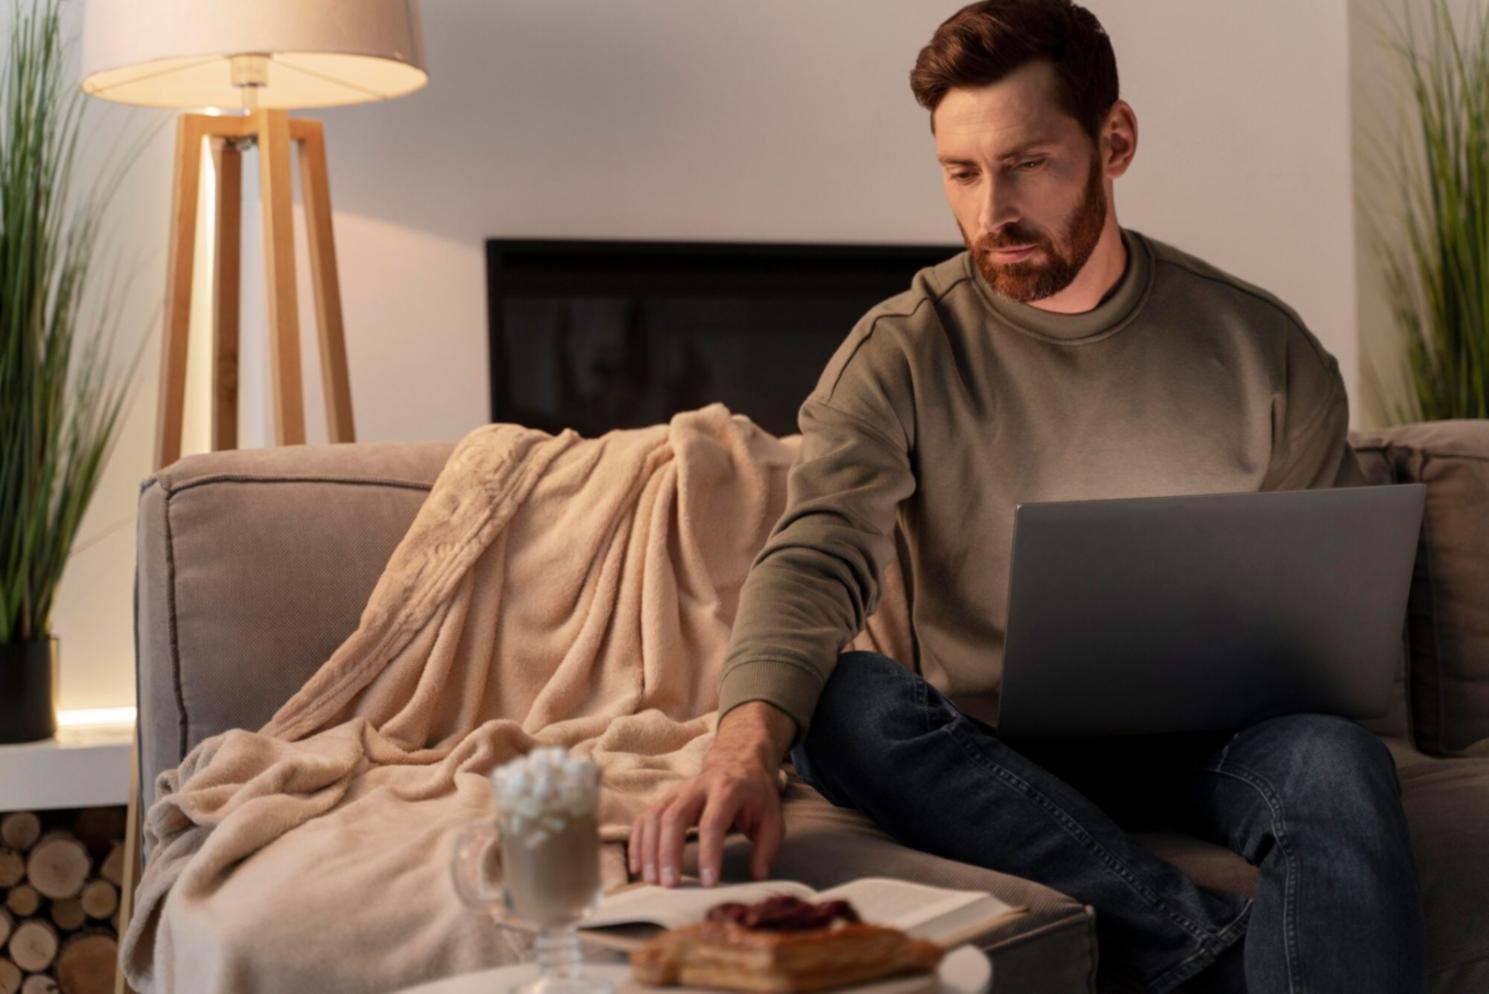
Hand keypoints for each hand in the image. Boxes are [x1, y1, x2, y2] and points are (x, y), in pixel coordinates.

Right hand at [628, 701, 795, 887]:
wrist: (738, 762)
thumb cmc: (755, 795)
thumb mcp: (772, 818)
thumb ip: (767, 847)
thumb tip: (757, 876)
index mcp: (728, 790)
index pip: (712, 822)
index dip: (708, 853)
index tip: (708, 882)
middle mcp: (698, 787)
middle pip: (674, 817)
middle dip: (669, 852)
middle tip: (670, 884)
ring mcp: (678, 791)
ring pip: (654, 817)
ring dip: (649, 850)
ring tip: (653, 881)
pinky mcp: (665, 798)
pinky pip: (644, 818)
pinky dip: (637, 843)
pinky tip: (638, 868)